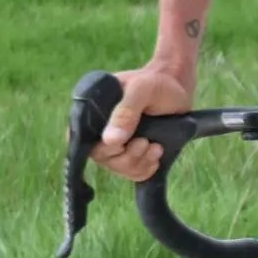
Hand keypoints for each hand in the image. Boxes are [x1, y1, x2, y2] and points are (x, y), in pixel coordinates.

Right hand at [93, 63, 191, 184]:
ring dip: (139, 162)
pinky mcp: (134, 154)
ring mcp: (117, 144)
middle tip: (146, 142)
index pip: (78, 138)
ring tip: (156, 146)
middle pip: (101, 157)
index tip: (120, 145)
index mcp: (93, 112)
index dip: (97, 147)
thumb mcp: (142, 90)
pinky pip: (133, 173)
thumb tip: (110, 141)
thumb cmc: (157, 84)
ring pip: (118, 168)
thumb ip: (126, 111)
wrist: (179, 88)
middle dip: (126, 156)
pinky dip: (145, 169)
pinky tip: (156, 154)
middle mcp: (100, 130)